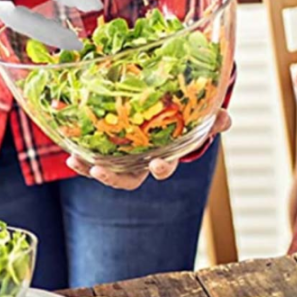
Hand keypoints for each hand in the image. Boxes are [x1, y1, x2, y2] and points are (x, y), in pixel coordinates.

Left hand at [66, 109, 231, 190]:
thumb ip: (214, 120)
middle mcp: (142, 164)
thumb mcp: (200, 119)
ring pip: (107, 172)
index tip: (157, 164)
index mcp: (165, 156)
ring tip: (76, 161)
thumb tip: (225, 118)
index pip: (164, 166)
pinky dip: (81, 159)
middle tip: (100, 171)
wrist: (166, 117)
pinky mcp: (108, 153)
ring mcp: (124, 160)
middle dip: (114, 178)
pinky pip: (94, 159)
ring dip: (91, 169)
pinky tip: (71, 155)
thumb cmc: (184, 121)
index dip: (161, 168)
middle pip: (129, 179)